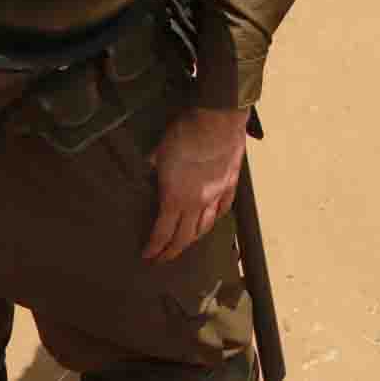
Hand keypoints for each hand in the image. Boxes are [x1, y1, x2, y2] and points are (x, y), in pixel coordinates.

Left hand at [144, 107, 249, 261]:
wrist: (216, 121)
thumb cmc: (183, 135)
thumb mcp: (159, 151)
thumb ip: (154, 165)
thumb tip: (149, 165)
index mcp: (174, 199)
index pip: (163, 233)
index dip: (155, 248)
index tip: (148, 256)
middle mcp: (196, 204)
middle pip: (185, 237)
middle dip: (172, 251)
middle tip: (163, 258)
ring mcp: (216, 195)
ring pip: (206, 226)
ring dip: (194, 238)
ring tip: (186, 242)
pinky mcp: (231, 183)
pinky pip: (224, 207)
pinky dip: (216, 217)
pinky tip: (213, 219)